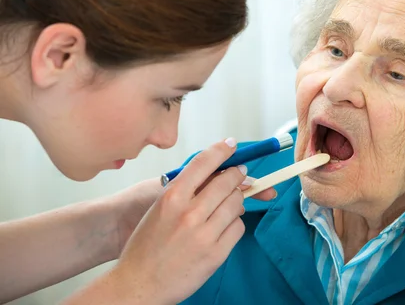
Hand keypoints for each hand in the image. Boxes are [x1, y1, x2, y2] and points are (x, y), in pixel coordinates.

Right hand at [104, 138, 266, 303]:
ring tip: (228, 205)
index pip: (204, 163)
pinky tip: (223, 227)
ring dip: (236, 201)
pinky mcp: (215, 254)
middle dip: (237, 175)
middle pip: (228, 181)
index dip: (222, 150)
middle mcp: (189, 213)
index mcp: (172, 197)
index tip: (232, 145)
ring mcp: (204, 234)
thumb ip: (186, 190)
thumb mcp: (160, 208)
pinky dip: (234, 224)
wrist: (138, 284)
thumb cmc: (146, 246)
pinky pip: (238, 228)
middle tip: (239, 174)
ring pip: (237, 203)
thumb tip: (217, 174)